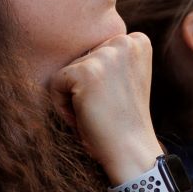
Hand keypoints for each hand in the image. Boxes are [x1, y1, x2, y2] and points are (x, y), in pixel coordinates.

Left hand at [49, 32, 162, 183]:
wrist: (131, 151)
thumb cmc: (124, 120)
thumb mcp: (125, 78)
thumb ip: (110, 58)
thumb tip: (75, 43)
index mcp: (137, 41)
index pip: (95, 51)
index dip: (98, 79)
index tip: (113, 99)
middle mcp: (124, 41)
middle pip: (80, 59)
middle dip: (84, 87)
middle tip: (104, 109)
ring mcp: (106, 55)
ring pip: (67, 72)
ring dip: (73, 97)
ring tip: (95, 114)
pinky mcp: (86, 71)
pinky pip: (55, 83)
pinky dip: (61, 106)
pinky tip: (83, 117)